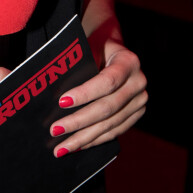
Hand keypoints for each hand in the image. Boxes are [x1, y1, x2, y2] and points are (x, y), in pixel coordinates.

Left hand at [50, 38, 146, 157]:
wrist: (115, 50)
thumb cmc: (96, 44)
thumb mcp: (90, 44)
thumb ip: (79, 61)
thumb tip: (53, 85)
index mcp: (129, 61)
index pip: (107, 81)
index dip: (85, 93)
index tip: (62, 102)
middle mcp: (138, 82)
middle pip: (107, 108)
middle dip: (79, 121)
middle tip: (55, 130)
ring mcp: (139, 100)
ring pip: (110, 124)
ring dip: (84, 137)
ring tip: (62, 148)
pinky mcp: (136, 113)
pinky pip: (115, 131)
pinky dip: (95, 140)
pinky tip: (78, 146)